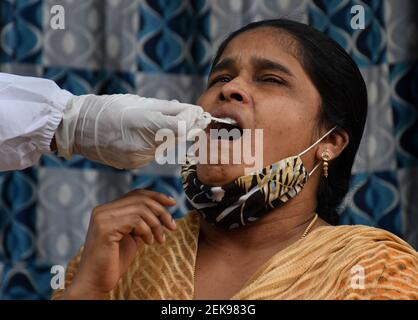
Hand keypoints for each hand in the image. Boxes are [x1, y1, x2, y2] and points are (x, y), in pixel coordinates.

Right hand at [55, 94, 210, 168]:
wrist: (78, 128)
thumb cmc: (108, 108)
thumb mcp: (138, 102)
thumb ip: (167, 109)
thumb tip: (191, 111)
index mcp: (142, 124)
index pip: (180, 127)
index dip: (193, 121)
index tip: (200, 115)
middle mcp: (141, 145)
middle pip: (176, 138)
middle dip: (188, 128)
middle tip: (198, 119)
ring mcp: (137, 158)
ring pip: (165, 146)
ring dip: (172, 136)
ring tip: (169, 122)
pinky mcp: (132, 164)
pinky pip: (152, 153)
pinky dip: (156, 144)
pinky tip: (147, 134)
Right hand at [61, 189, 176, 298]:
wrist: (96, 282)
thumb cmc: (114, 262)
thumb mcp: (132, 237)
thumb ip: (143, 223)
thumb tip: (163, 211)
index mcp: (108, 210)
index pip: (136, 194)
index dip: (156, 196)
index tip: (173, 202)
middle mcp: (102, 210)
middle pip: (141, 200)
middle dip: (161, 212)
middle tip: (172, 226)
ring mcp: (102, 217)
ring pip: (141, 209)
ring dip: (156, 225)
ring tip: (159, 239)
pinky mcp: (105, 228)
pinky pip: (135, 220)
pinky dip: (147, 231)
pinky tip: (148, 243)